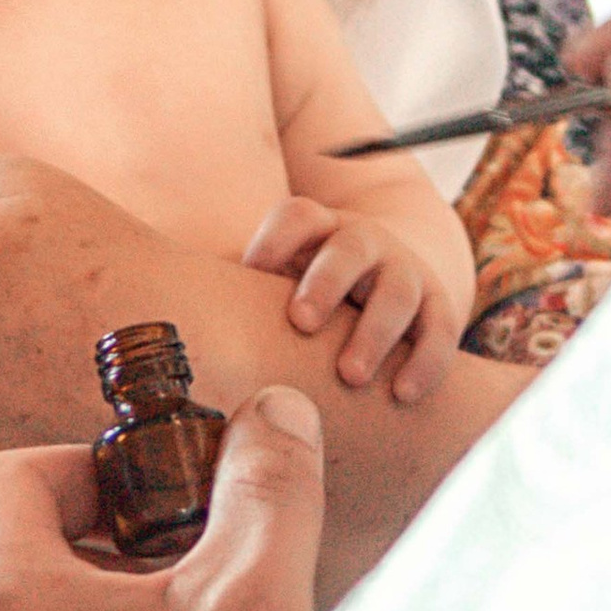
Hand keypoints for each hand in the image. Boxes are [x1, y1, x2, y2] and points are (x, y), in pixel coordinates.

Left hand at [242, 198, 461, 400]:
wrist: (392, 275)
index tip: (253, 269)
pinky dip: (426, 361)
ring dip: (374, 331)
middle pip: (349, 248)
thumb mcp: (281, 282)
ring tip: (351, 376)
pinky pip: (440, 330)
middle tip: (302, 323)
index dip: (276, 238)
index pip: (298, 216)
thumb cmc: (312, 292)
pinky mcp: (437, 307)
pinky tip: (403, 395)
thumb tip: (170, 340)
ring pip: (398, 292)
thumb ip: (240, 299)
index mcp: (318, 230)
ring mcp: (404, 272)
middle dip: (326, 282)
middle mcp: (364, 243)